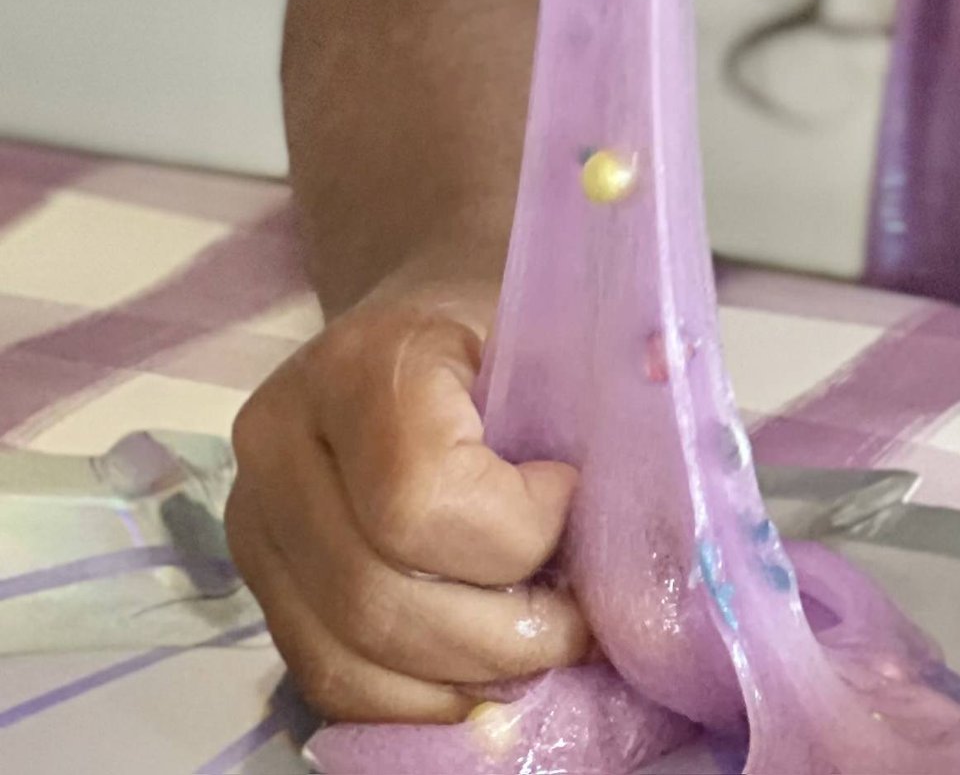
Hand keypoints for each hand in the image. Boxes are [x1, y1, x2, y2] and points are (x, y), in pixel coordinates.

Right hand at [227, 276, 591, 722]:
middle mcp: (281, 444)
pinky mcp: (263, 583)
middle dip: (499, 637)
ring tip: (537, 651)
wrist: (420, 311)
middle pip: (377, 600)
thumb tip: (653, 535)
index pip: (419, 499)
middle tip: (578, 622)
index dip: (515, 531)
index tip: (572, 496)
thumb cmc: (505, 319)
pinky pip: (329, 681)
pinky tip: (482, 676)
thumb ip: (599, 412)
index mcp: (359, 363)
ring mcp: (256, 521)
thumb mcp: (558, 328)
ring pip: (346, 661)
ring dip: (460, 682)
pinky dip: (416, 699)